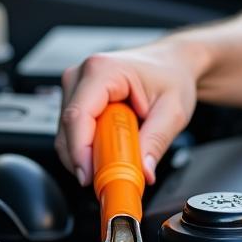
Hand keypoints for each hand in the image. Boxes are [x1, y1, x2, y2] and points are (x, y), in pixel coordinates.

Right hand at [56, 41, 200, 186]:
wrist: (171, 64)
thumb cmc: (171, 76)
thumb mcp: (174, 110)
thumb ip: (157, 141)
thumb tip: (143, 172)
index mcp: (103, 70)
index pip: (78, 116)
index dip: (80, 151)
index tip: (91, 177)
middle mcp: (82, 75)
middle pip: (69, 130)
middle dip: (87, 160)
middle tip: (115, 178)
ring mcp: (75, 87)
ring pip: (68, 136)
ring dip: (90, 155)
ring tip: (123, 155)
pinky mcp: (76, 99)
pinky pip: (73, 134)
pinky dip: (90, 149)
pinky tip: (113, 146)